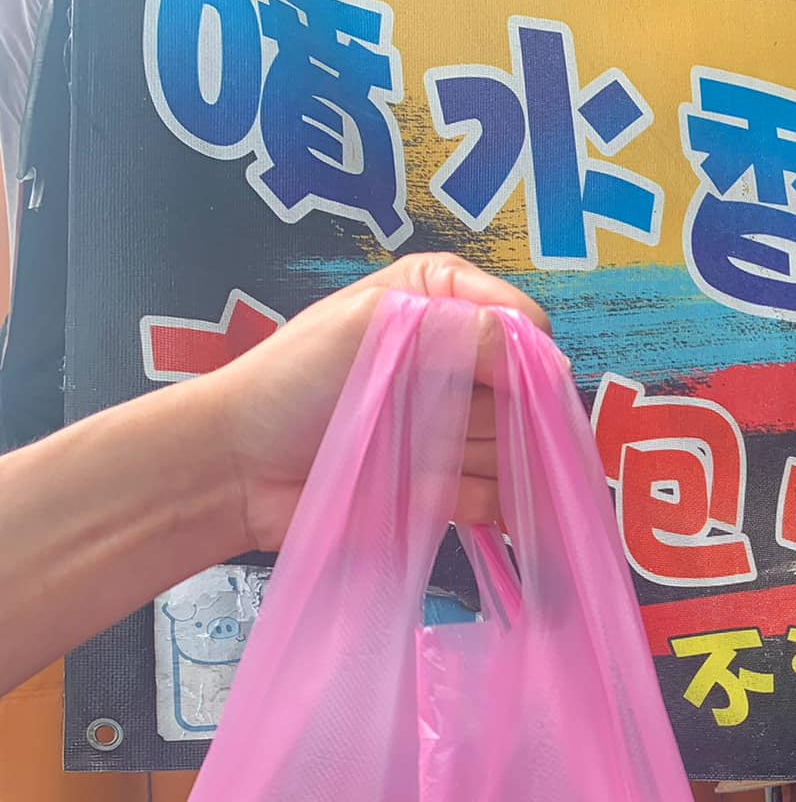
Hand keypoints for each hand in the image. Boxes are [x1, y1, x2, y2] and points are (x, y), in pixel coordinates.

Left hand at [190, 253, 549, 550]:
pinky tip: (436, 493)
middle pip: (527, 391)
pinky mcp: (449, 484)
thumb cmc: (293, 381)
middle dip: (494, 410)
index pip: (524, 324)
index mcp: (442, 300)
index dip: (520, 354)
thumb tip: (551, 363)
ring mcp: (454, 425)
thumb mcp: (375, 327)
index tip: (494, 378)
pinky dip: (480, 500)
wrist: (238, 467)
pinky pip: (497, 496)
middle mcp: (457, 360)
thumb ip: (464, 330)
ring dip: (478, 456)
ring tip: (415, 456)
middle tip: (433, 417)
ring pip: (514, 446)